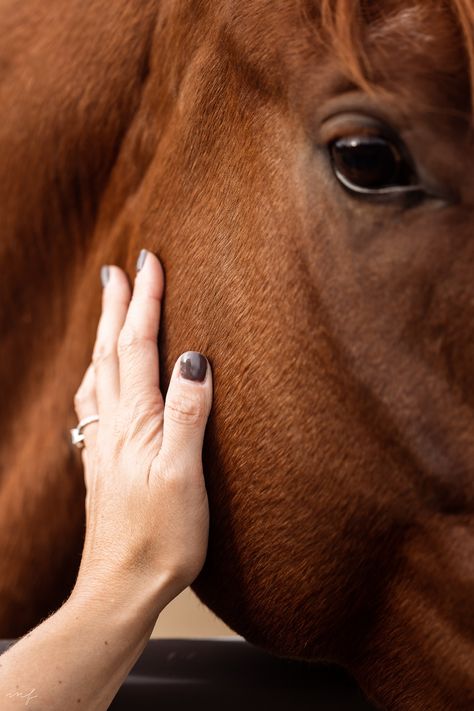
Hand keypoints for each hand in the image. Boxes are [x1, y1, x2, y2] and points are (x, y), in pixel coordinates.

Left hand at [72, 250, 212, 608]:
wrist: (121, 586)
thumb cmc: (160, 536)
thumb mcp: (184, 474)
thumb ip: (188, 413)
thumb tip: (194, 358)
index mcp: (136, 421)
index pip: (138, 346)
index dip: (144, 301)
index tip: (148, 261)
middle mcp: (113, 426)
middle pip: (110, 352)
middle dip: (116, 306)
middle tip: (116, 270)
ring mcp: (103, 445)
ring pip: (98, 375)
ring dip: (102, 336)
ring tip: (105, 310)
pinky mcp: (103, 464)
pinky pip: (94, 404)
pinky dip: (96, 376)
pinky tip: (98, 381)